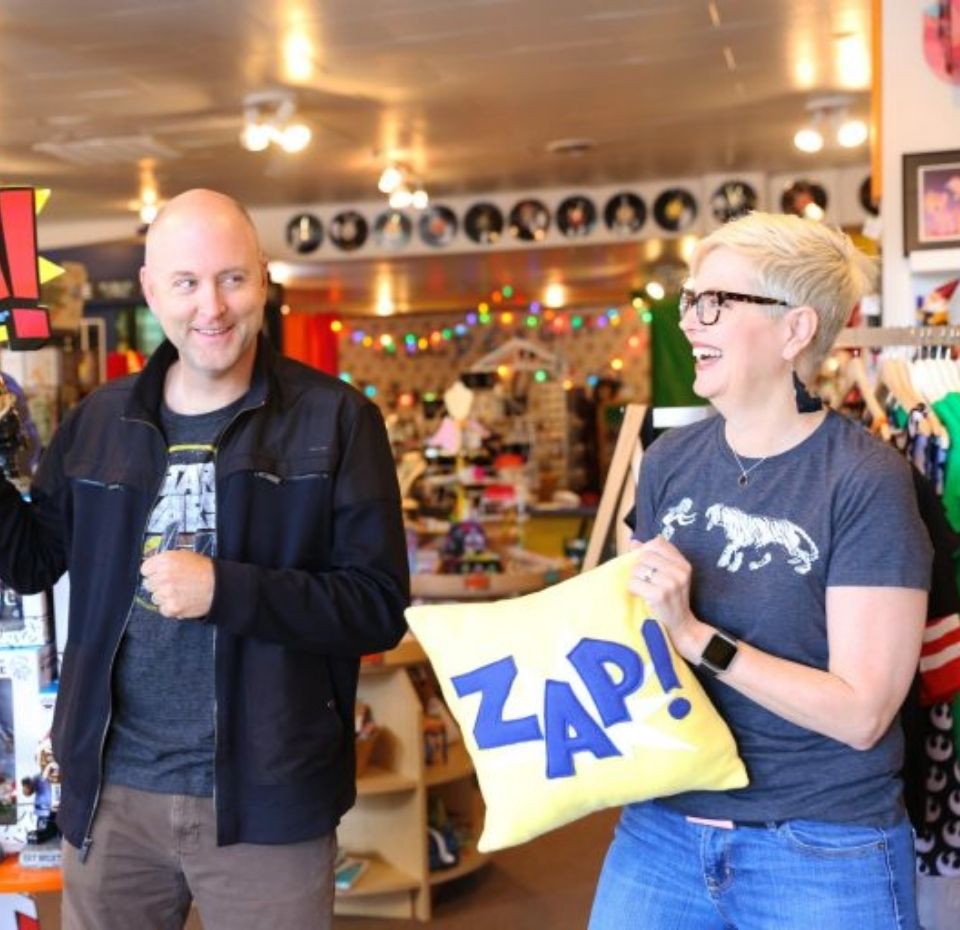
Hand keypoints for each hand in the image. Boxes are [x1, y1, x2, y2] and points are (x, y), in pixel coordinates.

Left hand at [141, 550, 214, 619]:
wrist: (220, 586)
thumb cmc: (204, 570)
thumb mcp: (184, 556)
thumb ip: (166, 561)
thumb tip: (152, 568)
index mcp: (165, 560)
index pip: (145, 569)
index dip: (153, 572)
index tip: (160, 574)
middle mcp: (163, 576)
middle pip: (148, 584)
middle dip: (159, 585)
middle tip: (174, 584)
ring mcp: (166, 593)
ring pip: (155, 598)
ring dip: (165, 597)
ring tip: (180, 593)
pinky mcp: (172, 607)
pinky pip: (163, 609)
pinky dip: (171, 607)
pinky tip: (182, 601)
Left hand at [627, 537, 698, 653]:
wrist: (681, 627)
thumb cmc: (671, 600)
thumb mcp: (670, 576)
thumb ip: (654, 557)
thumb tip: (633, 542)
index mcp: (683, 564)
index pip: (658, 542)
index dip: (646, 550)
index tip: (645, 563)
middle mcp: (679, 571)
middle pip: (644, 556)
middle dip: (638, 568)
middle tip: (644, 581)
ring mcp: (670, 583)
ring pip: (637, 569)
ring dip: (634, 579)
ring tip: (643, 589)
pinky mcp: (659, 595)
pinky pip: (633, 582)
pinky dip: (632, 589)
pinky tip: (640, 595)